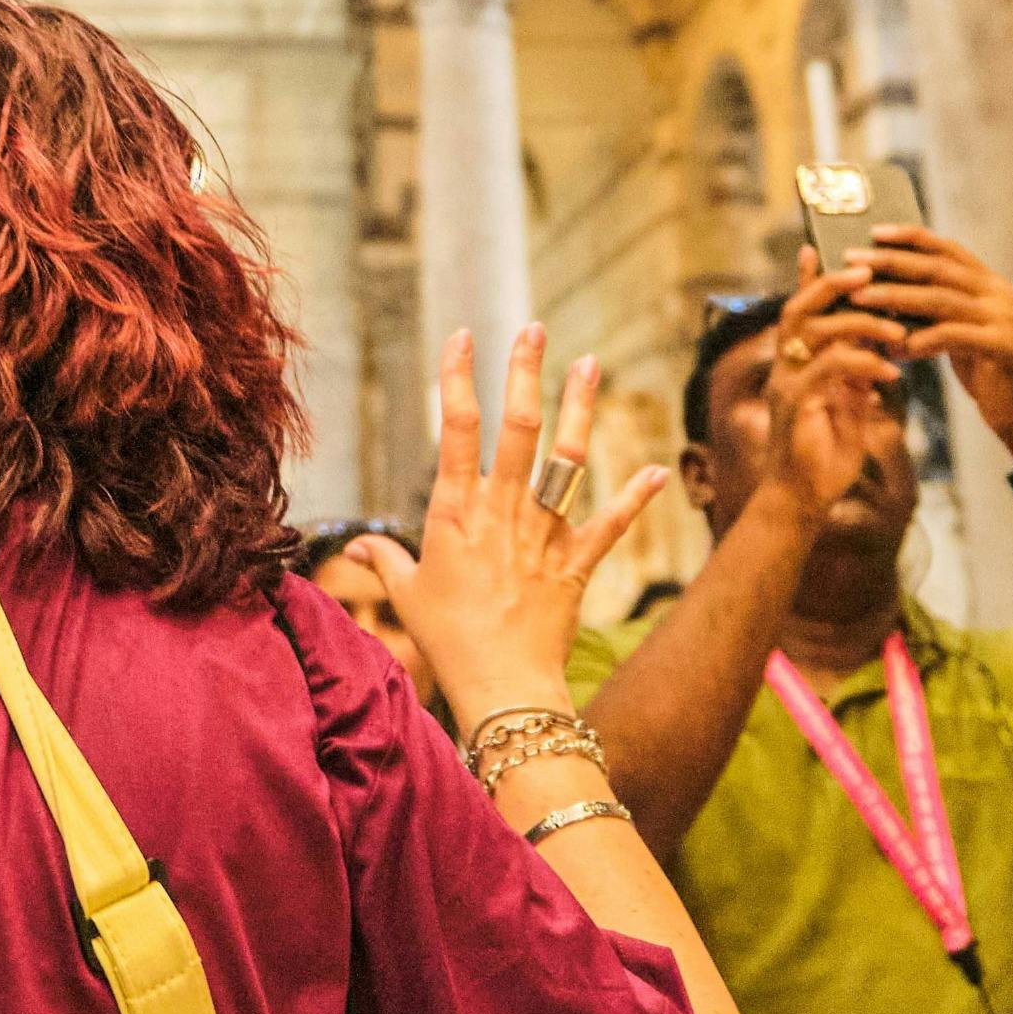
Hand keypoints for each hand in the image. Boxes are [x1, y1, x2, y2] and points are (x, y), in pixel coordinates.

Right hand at [367, 327, 667, 736]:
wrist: (501, 684)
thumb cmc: (446, 640)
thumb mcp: (407, 595)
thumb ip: (384, 561)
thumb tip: (354, 548)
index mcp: (456, 511)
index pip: (454, 428)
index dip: (458, 378)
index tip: (463, 336)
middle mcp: (502, 510)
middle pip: (517, 427)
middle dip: (525, 372)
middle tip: (533, 329)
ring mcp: (543, 532)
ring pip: (566, 458)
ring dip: (580, 408)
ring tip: (590, 364)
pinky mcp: (577, 561)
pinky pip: (611, 524)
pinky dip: (636, 498)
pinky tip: (659, 470)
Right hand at [758, 249, 910, 527]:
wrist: (802, 501)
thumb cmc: (824, 457)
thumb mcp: (846, 407)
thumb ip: (853, 378)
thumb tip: (875, 354)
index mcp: (796, 364)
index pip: (800, 310)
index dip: (811, 279)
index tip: (822, 248)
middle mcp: (785, 366)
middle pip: (799, 307)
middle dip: (833, 284)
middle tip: (869, 272)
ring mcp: (786, 383)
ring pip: (814, 330)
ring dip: (858, 322)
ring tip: (894, 327)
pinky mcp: (797, 404)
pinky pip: (830, 369)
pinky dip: (862, 362)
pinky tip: (888, 369)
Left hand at [860, 225, 1012, 457]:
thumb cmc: (987, 373)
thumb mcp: (958, 335)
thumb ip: (933, 313)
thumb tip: (881, 293)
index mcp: (991, 284)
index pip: (948, 249)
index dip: (911, 237)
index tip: (873, 232)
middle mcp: (1000, 293)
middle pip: (938, 269)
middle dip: (891, 262)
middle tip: (852, 260)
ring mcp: (1006, 318)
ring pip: (941, 299)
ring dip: (895, 297)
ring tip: (860, 298)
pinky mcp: (1006, 346)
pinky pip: (954, 336)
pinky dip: (922, 338)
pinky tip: (895, 344)